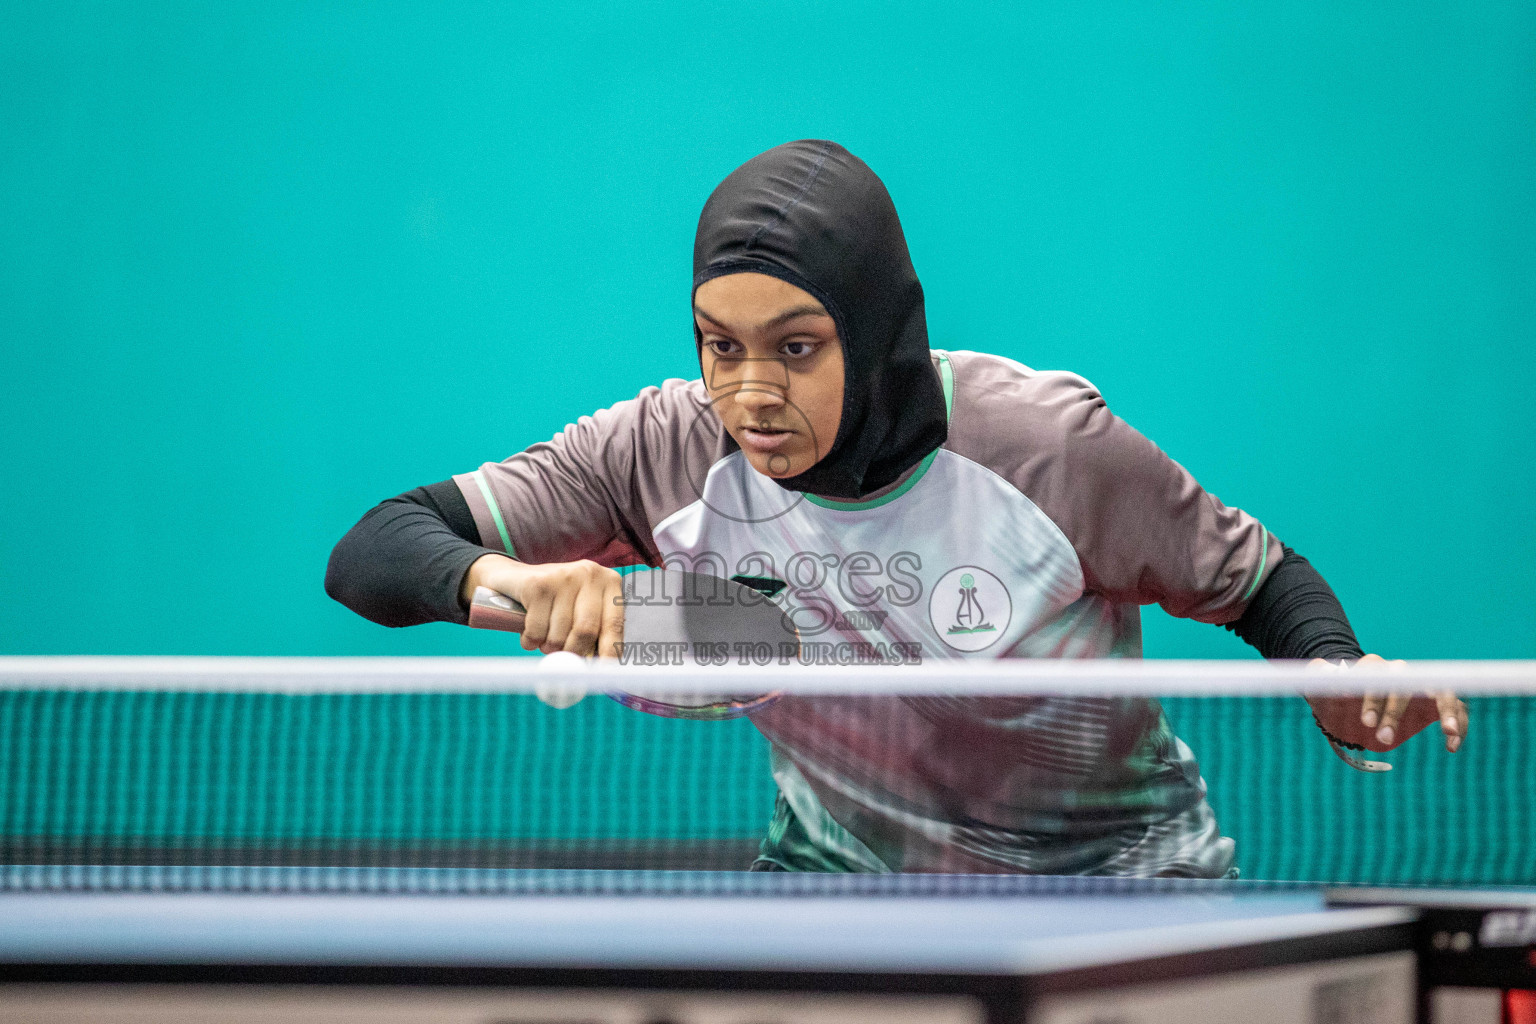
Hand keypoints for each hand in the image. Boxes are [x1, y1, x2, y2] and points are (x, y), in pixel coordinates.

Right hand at [461, 554, 623, 656]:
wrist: (515, 578)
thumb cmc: (556, 602)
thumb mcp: (582, 611)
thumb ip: (596, 635)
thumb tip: (601, 669)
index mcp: (609, 582)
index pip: (615, 624)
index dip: (610, 652)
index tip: (604, 673)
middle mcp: (590, 574)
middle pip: (586, 629)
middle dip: (573, 652)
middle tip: (565, 660)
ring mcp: (563, 576)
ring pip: (559, 633)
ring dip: (549, 647)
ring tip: (546, 638)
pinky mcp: (538, 584)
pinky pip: (536, 629)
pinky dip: (531, 640)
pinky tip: (530, 632)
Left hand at [1304, 654, 1467, 752]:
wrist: (1352, 706)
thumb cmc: (1336, 699)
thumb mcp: (1321, 692)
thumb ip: (1318, 679)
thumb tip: (1318, 666)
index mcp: (1373, 669)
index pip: (1375, 678)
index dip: (1371, 698)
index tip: (1364, 722)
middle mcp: (1401, 674)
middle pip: (1404, 686)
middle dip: (1394, 712)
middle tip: (1382, 739)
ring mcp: (1422, 687)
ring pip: (1440, 691)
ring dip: (1446, 710)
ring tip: (1447, 733)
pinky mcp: (1437, 703)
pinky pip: (1458, 708)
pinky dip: (1459, 723)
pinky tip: (1452, 745)